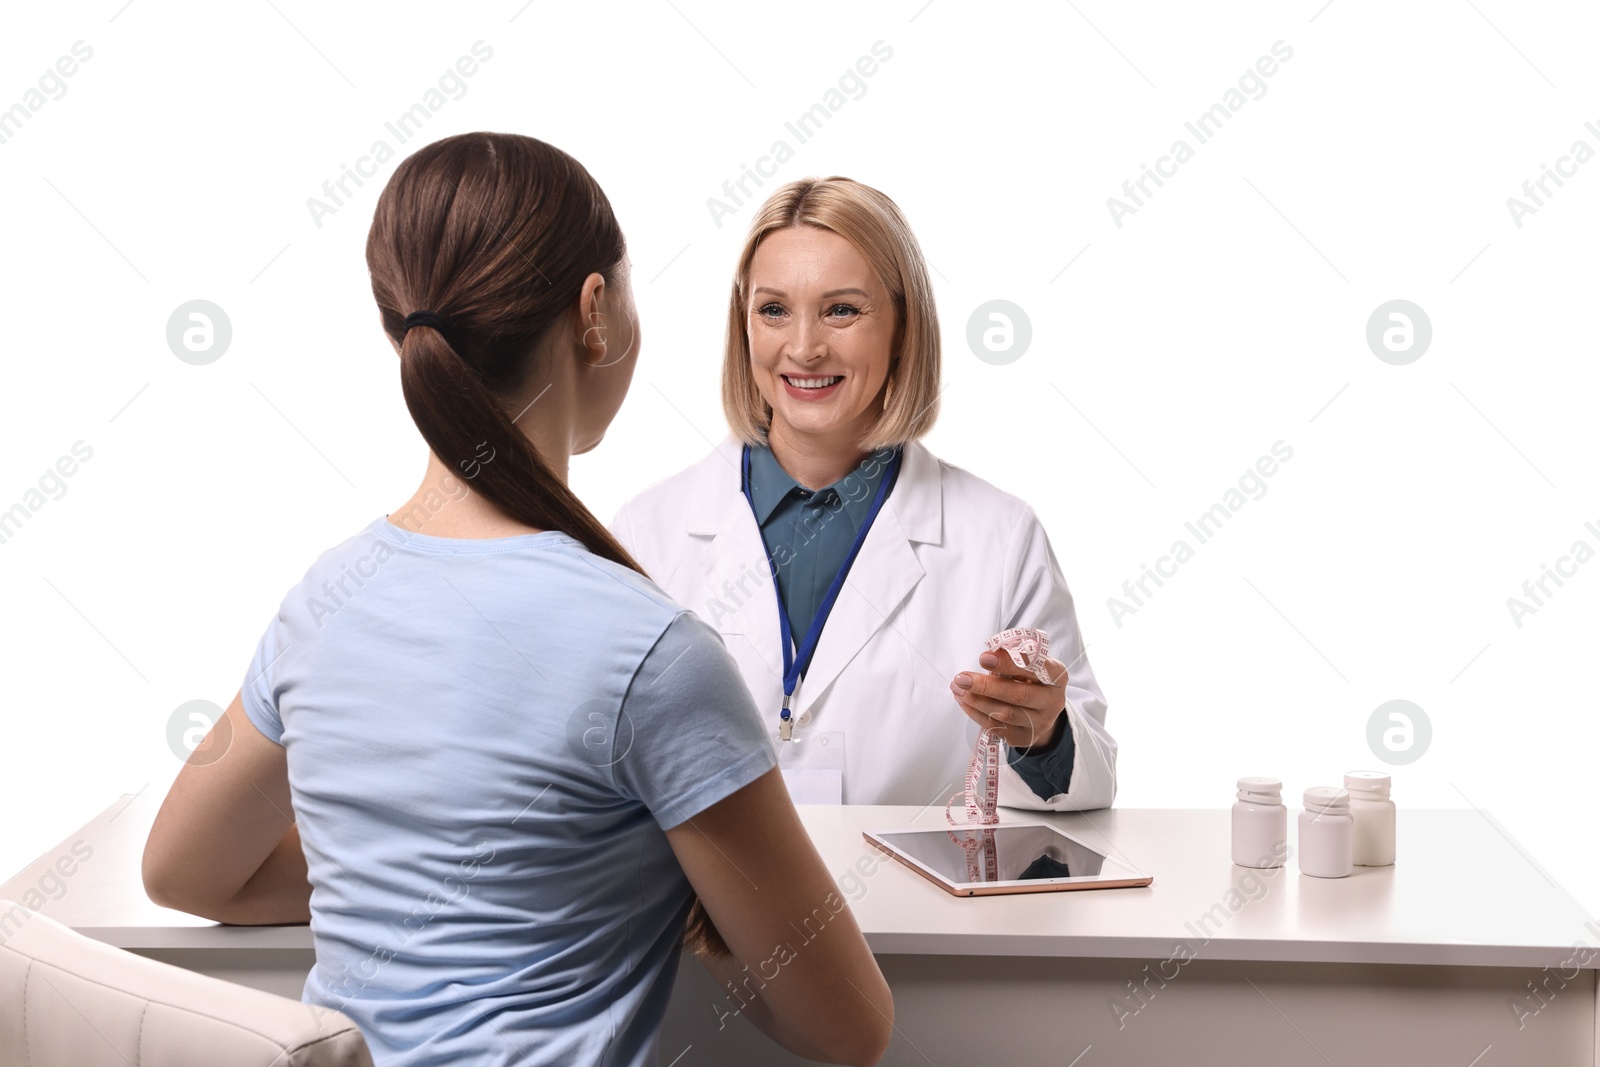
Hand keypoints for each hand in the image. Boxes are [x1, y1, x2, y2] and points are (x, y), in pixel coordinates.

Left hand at [950, 649, 1067, 751]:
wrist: (1041, 709)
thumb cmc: (1031, 678)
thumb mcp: (1029, 663)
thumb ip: (1013, 657)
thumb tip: (989, 655)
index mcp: (1056, 676)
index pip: (1035, 668)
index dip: (1008, 663)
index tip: (983, 657)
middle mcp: (1052, 702)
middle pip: (1019, 696)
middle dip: (987, 686)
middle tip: (962, 678)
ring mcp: (1039, 723)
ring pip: (1005, 714)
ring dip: (977, 701)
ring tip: (957, 688)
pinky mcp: (1023, 738)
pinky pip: (996, 727)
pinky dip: (976, 713)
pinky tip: (963, 700)